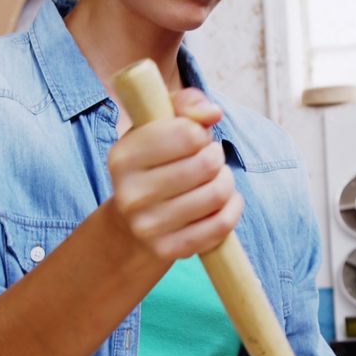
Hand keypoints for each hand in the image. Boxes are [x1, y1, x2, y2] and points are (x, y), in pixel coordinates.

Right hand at [107, 88, 243, 259]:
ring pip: (217, 194)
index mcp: (123, 156)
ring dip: (226, 181)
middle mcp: (130, 194)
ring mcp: (148, 226)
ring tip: (214, 179)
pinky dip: (233, 208)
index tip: (194, 140)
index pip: (188, 134)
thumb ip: (187, 105)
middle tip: (208, 161)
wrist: (132, 223)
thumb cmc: (155, 164)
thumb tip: (213, 113)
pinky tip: (224, 201)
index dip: (200, 133)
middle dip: (216, 157)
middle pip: (207, 164)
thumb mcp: (160, 126)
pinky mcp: (168, 250)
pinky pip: (221, 225)